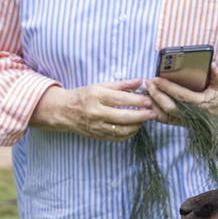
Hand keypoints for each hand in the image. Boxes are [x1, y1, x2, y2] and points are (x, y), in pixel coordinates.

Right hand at [31, 80, 158, 141]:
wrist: (64, 111)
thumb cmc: (84, 95)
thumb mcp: (100, 85)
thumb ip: (121, 84)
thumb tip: (140, 81)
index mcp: (96, 96)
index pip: (121, 99)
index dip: (137, 100)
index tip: (149, 100)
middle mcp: (96, 113)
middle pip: (123, 117)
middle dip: (141, 115)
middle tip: (153, 113)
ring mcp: (96, 126)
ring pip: (122, 130)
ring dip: (137, 126)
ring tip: (145, 120)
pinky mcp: (97, 136)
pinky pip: (117, 138)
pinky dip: (129, 134)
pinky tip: (135, 127)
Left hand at [145, 64, 217, 125]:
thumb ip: (216, 76)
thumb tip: (212, 65)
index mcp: (200, 104)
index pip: (181, 95)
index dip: (168, 87)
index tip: (156, 78)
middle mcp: (191, 114)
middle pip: (169, 106)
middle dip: (156, 94)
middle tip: (147, 82)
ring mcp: (184, 120)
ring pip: (164, 114)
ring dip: (153, 103)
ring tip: (145, 89)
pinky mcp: (180, 123)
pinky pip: (165, 119)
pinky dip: (154, 111)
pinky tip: (148, 101)